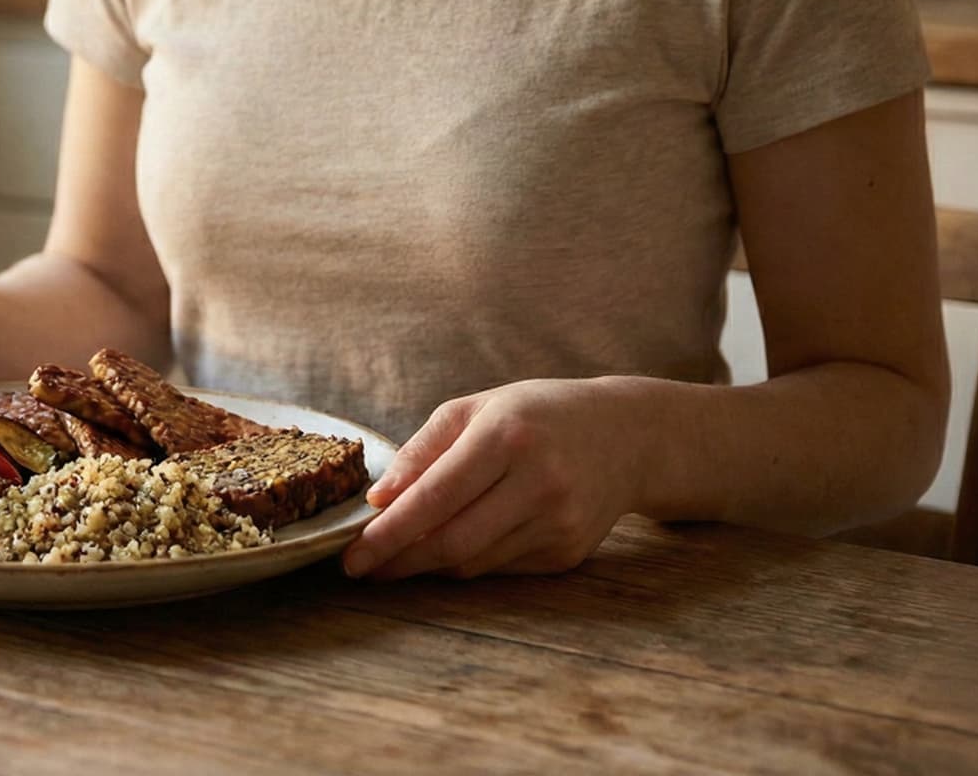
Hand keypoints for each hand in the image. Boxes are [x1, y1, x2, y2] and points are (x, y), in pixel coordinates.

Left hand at [341, 378, 652, 579]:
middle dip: (397, 561)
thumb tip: (379, 501)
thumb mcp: (477, 408)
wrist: (628, 436)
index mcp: (507, 437)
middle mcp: (538, 482)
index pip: (433, 498)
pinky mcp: (569, 552)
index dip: (387, 533)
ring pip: (472, 562)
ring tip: (396, 557)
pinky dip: (465, 562)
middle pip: (451, 542)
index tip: (350, 555)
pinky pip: (500, 568)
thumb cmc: (537, 414)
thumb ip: (423, 450)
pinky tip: (449, 548)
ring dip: (426, 565)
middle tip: (360, 569)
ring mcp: (559, 522)